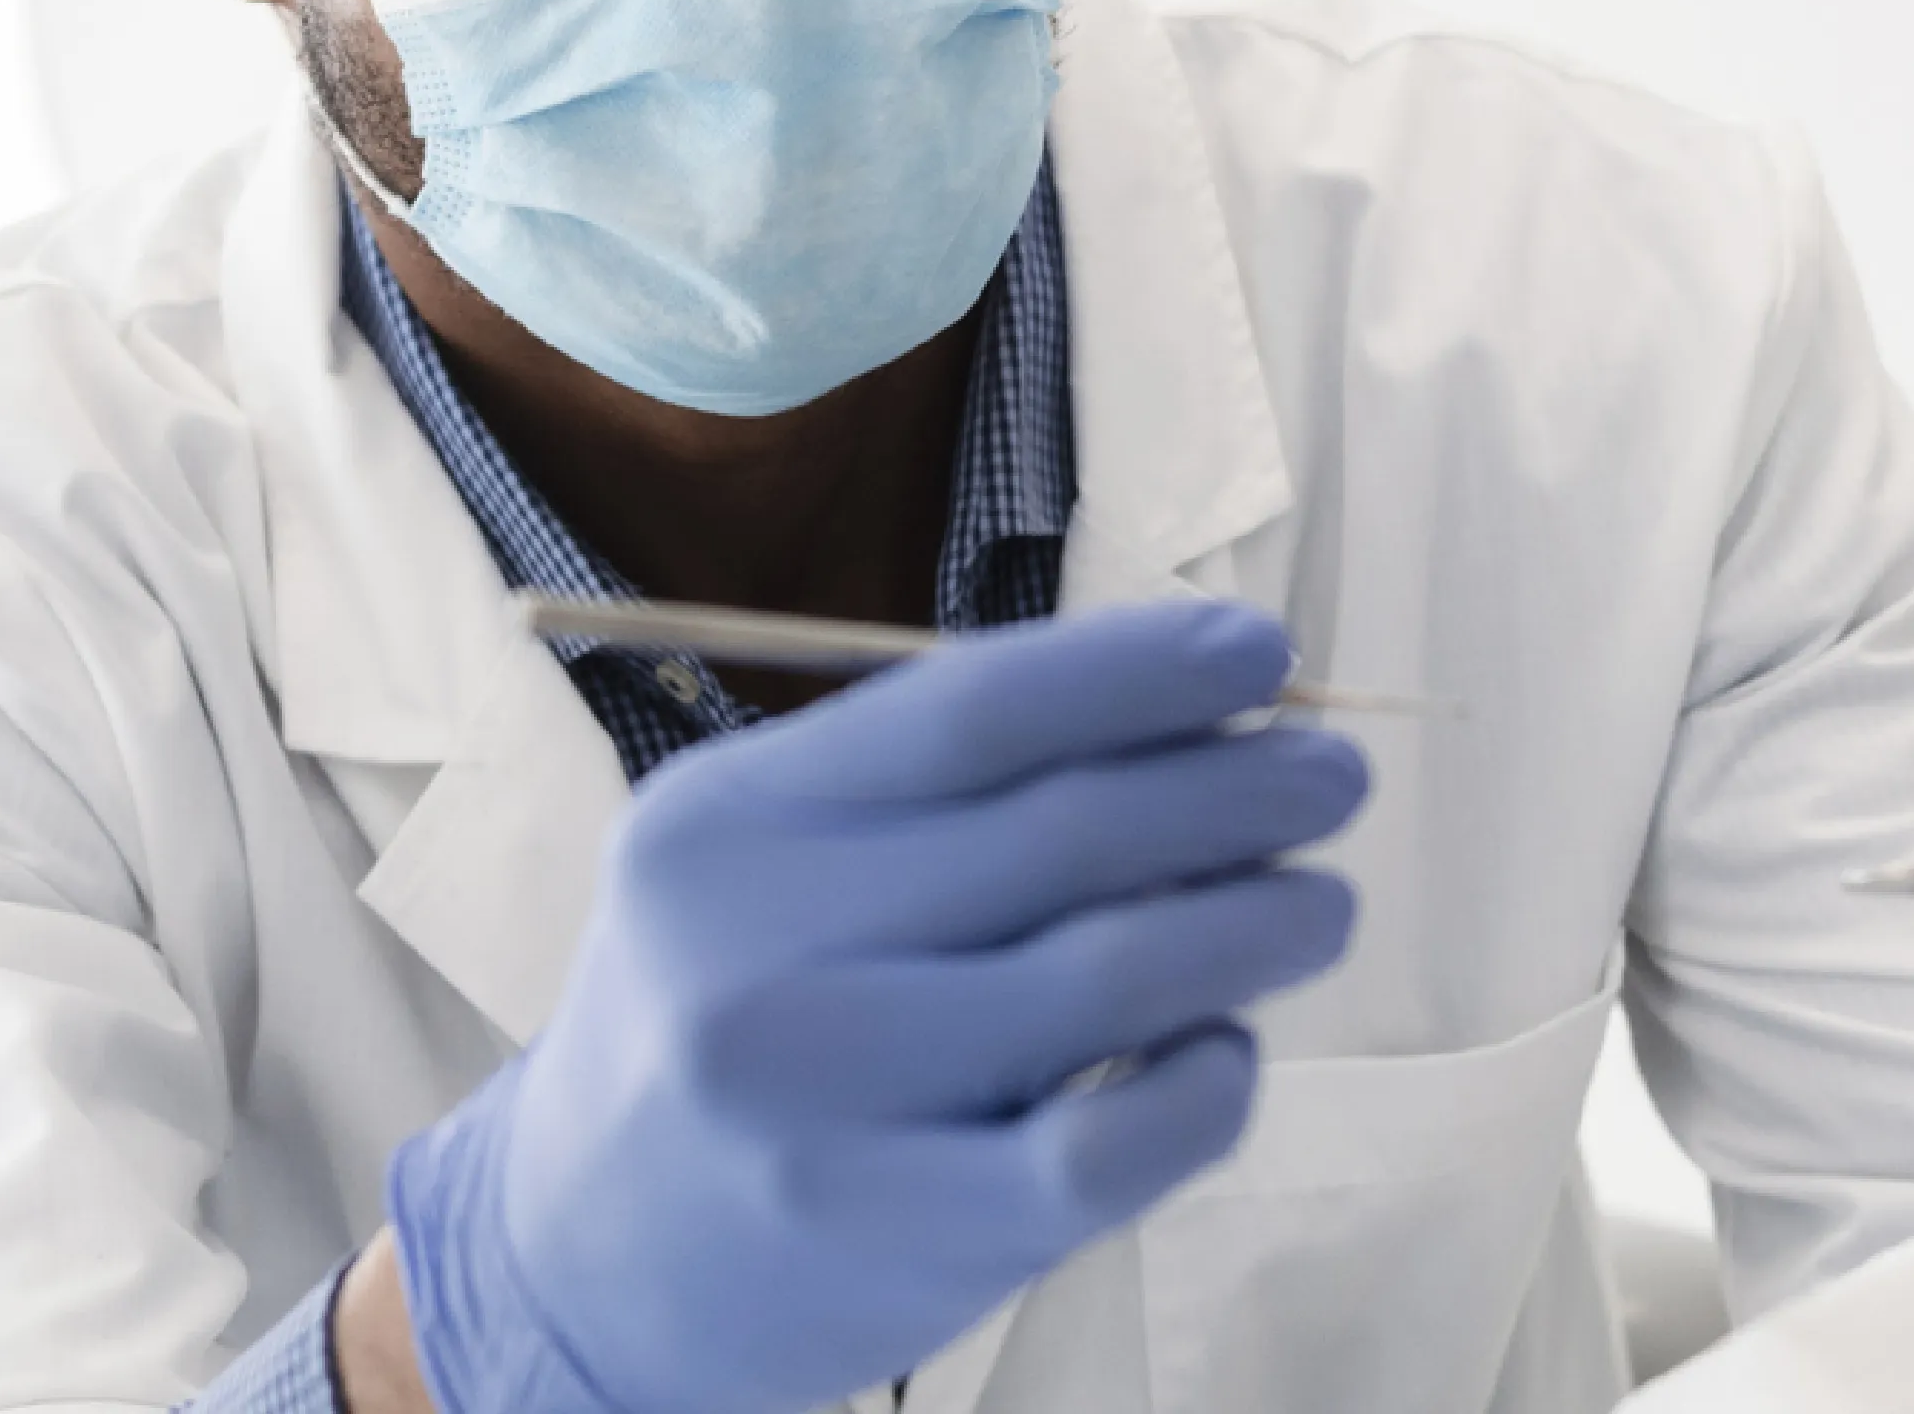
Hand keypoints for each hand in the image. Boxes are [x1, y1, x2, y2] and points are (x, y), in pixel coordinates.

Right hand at [385, 601, 1370, 1413]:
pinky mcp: (906, 1238)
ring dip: (1258, 923)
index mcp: (727, 826)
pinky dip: (1209, 1085)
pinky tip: (1227, 1052)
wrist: (580, 1263)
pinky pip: (1113, 1145)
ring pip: (1114, 976)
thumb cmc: (720, 1014)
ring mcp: (832, 1107)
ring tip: (1318, 904)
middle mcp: (761, 955)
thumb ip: (928, 787)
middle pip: (1067, 833)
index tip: (1262, 650)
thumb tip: (1186, 706)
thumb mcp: (757, 864)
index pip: (977, 709)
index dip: (1145, 670)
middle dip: (1240, 790)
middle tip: (1333, 778)